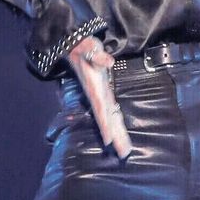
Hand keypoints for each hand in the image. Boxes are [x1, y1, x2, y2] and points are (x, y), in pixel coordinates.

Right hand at [66, 37, 131, 159]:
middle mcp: (97, 95)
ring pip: (110, 118)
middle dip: (115, 136)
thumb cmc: (83, 47)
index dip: (105, 124)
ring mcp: (100, 95)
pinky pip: (111, 112)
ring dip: (117, 133)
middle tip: (124, 153)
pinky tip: (119, 133)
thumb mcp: (90, 48)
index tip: (109, 140)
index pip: (101, 109)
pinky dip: (115, 123)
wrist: (75, 46)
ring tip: (125, 149)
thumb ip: (99, 56)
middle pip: (107, 119)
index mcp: (95, 88)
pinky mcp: (103, 92)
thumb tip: (109, 61)